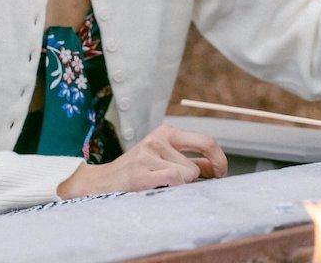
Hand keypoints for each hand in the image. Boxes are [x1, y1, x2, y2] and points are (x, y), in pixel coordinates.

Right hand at [56, 123, 227, 198]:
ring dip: (179, 186)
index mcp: (166, 133)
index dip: (219, 159)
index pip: (206, 142)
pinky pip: (174, 181)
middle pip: (198, 162)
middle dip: (201, 175)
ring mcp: (148, 155)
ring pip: (187, 175)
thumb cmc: (137, 173)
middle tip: (197, 182)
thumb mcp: (163, 158)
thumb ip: (188, 160)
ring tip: (158, 186)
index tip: (220, 173)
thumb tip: (216, 168)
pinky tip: (156, 189)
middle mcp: (158, 139)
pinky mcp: (140, 173)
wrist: (100, 183)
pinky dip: (172, 188)